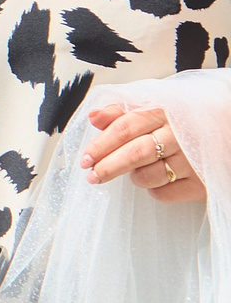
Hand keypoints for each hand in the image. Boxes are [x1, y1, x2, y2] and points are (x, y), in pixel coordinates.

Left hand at [81, 102, 206, 202]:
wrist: (226, 132)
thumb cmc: (183, 122)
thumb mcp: (155, 109)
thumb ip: (122, 112)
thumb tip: (93, 117)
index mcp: (165, 112)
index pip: (126, 128)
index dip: (101, 145)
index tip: (85, 158)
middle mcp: (181, 135)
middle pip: (135, 153)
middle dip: (109, 167)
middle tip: (93, 175)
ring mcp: (194, 160)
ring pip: (148, 176)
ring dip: (135, 177)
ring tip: (138, 171)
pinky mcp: (203, 183)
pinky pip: (164, 193)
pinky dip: (154, 189)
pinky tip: (160, 178)